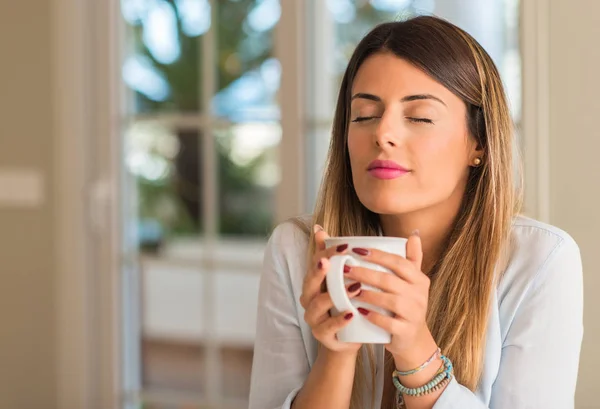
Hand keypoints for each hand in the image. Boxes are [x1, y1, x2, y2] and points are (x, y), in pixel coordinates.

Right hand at [299, 225, 362, 353]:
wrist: (346, 340)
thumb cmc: (343, 304)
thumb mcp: (340, 280)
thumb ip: (332, 256)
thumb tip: (319, 227)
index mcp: (313, 282)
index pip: (316, 263)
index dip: (326, 252)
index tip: (344, 245)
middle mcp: (309, 298)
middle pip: (310, 282)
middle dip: (319, 271)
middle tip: (330, 261)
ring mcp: (314, 317)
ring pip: (317, 304)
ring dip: (334, 295)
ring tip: (354, 288)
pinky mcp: (322, 335)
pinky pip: (328, 327)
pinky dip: (339, 320)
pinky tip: (352, 314)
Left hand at [345, 231, 433, 356]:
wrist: (412, 339)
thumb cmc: (406, 305)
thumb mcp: (412, 281)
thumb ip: (412, 258)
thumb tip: (414, 232)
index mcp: (419, 279)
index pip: (397, 262)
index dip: (377, 255)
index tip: (355, 249)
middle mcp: (420, 295)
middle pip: (389, 280)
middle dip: (364, 272)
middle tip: (344, 268)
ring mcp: (415, 314)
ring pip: (389, 300)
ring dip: (366, 293)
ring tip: (347, 288)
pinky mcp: (406, 331)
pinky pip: (388, 322)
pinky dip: (373, 316)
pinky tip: (358, 311)